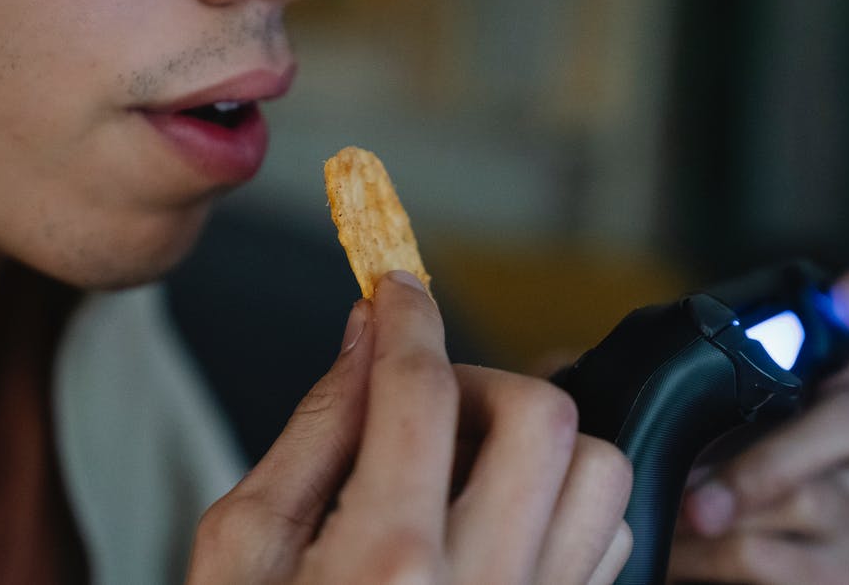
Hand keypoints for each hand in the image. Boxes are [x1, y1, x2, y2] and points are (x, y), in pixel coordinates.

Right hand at [186, 271, 633, 583]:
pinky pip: (609, 541)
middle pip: (541, 417)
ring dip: (541, 442)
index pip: (419, 387)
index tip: (396, 290)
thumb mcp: (239, 551)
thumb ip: (310, 436)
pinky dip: (567, 502)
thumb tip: (361, 343)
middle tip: (425, 400)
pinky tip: (502, 515)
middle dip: (480, 379)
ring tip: (468, 461)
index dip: (407, 316)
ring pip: (602, 474)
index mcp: (384, 563)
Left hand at [668, 261, 848, 583]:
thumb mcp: (666, 408)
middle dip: (770, 457)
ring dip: (725, 513)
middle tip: (696, 493)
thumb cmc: (676, 466)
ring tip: (672, 516)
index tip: (848, 299)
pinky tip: (686, 552)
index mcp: (829, 376)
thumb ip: (656, 374)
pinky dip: (722, 561)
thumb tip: (586, 360)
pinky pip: (796, 565)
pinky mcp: (843, 568)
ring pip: (815, 501)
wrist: (675, 551)